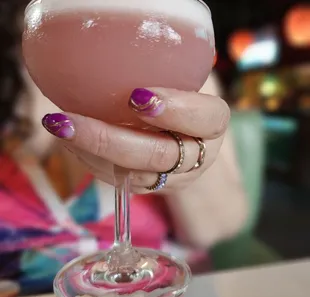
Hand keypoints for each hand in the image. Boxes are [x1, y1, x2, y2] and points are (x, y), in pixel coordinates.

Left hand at [41, 87, 229, 193]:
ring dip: (93, 153)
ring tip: (60, 128)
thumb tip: (119, 42)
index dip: (175, 110)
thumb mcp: (183, 80)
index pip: (206, 119)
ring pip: (135, 173)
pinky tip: (72, 141)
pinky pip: (121, 180)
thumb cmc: (181, 99)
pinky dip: (92, 162)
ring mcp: (172, 177)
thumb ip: (167, 71)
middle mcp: (196, 156)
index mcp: (212, 125)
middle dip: (111, 140)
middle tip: (69, 121)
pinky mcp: (150, 186)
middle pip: (159, 155)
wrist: (184, 139)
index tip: (136, 96)